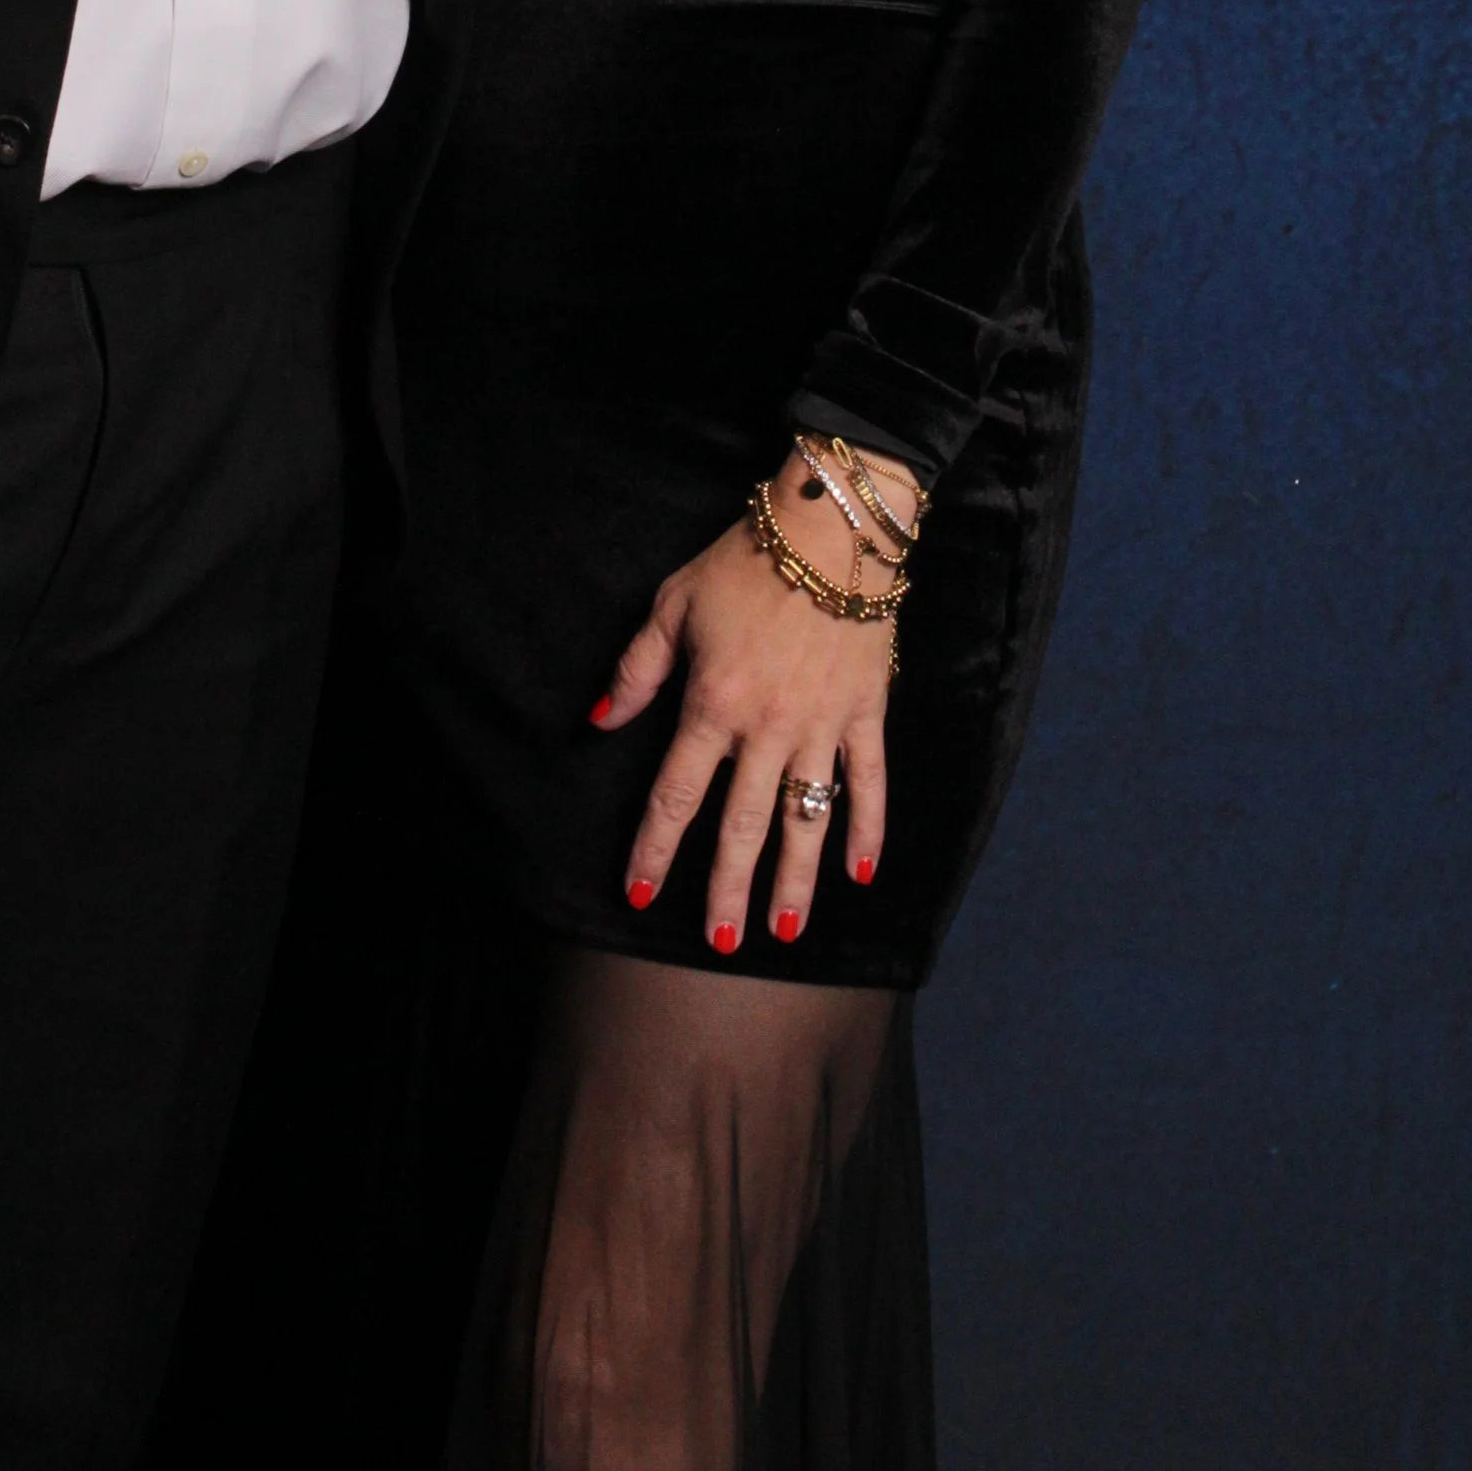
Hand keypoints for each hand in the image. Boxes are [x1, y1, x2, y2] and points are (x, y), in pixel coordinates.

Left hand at [590, 446, 916, 950]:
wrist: (830, 528)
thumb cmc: (743, 560)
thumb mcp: (673, 605)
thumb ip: (637, 670)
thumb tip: (602, 721)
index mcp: (712, 704)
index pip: (676, 795)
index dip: (655, 850)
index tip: (639, 895)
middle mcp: (767, 729)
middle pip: (742, 826)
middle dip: (727, 889)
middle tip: (720, 942)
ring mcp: (822, 726)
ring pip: (806, 820)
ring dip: (794, 881)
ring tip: (783, 931)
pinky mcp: (866, 714)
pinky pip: (869, 783)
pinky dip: (867, 829)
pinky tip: (859, 873)